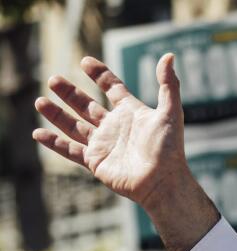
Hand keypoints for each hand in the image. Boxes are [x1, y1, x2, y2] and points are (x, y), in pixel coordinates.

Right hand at [33, 55, 218, 250]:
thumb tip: (169, 56)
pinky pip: (71, 150)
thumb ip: (169, 85)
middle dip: (70, 93)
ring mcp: (104, 144)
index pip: (112, 88)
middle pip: (87, 106)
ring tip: (40, 101)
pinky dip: (54, 143)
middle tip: (53, 80)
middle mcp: (115, 127)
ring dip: (57, 114)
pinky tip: (38, 133)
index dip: (100, 74)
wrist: (163, 182)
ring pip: (74, 126)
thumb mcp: (171, 112)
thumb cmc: (169, 149)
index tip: (85, 61)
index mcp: (131, 113)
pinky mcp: (96, 162)